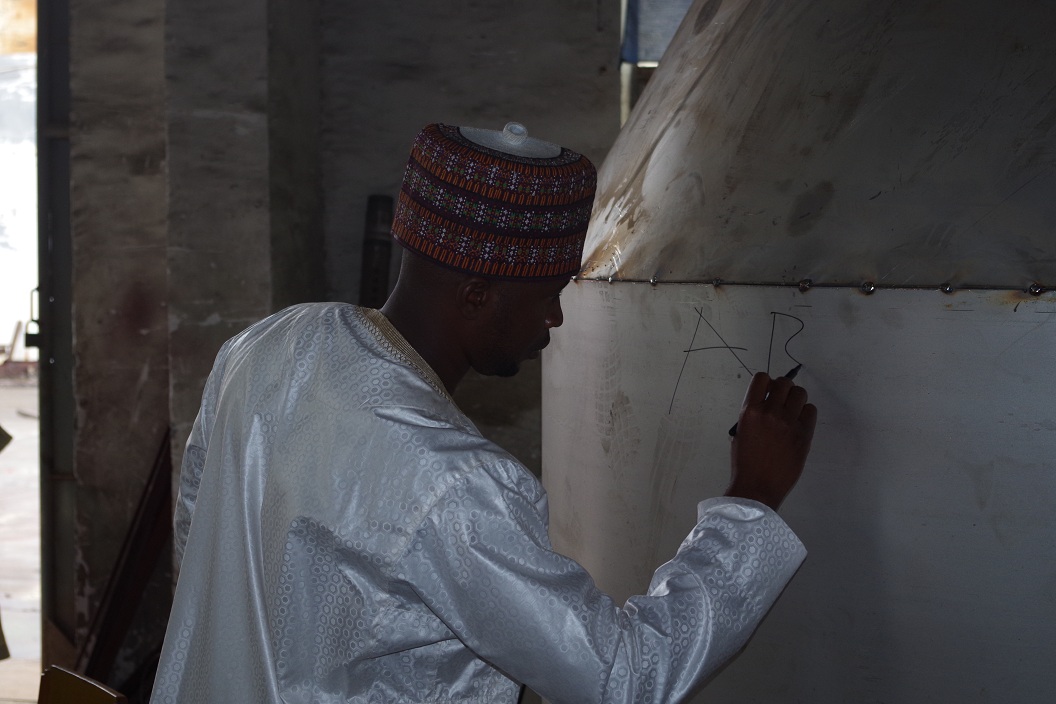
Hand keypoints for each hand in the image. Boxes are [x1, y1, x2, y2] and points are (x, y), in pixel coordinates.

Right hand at [725, 372, 816, 510]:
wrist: (758, 488)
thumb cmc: (744, 463)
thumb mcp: (740, 433)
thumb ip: (752, 415)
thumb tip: (766, 403)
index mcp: (749, 412)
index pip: (761, 378)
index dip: (766, 383)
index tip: (767, 393)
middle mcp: (770, 412)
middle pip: (784, 383)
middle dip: (782, 388)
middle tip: (781, 401)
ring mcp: (789, 423)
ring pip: (800, 393)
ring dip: (795, 398)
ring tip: (791, 411)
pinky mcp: (804, 434)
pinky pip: (811, 410)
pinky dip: (805, 413)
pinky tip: (799, 423)